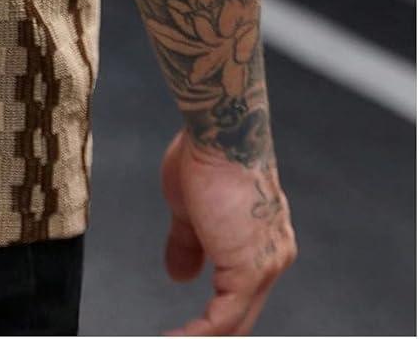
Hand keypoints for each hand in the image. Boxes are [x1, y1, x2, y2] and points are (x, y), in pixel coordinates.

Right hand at [160, 129, 296, 335]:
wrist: (221, 132)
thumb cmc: (205, 156)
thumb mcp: (188, 208)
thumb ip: (188, 244)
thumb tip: (179, 277)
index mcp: (263, 243)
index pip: (240, 293)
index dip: (214, 316)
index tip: (185, 330)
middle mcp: (273, 258)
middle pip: (241, 315)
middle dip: (209, 334)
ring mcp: (265, 266)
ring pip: (234, 322)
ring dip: (200, 336)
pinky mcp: (249, 269)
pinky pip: (224, 318)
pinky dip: (198, 334)